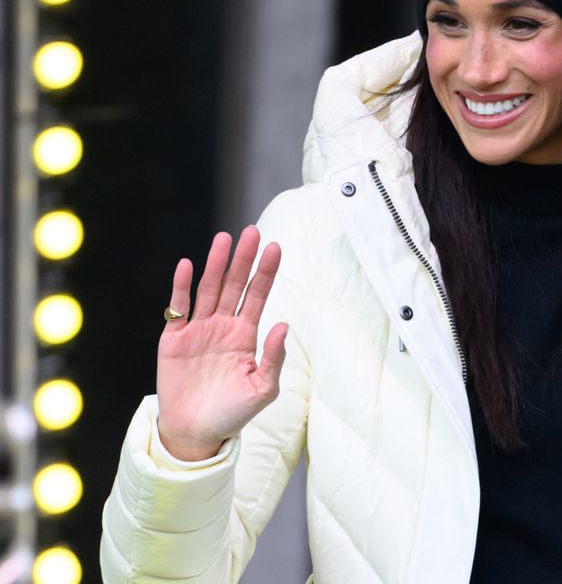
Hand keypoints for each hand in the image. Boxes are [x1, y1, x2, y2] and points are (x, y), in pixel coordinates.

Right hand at [156, 226, 286, 460]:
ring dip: (216, 265)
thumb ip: (274, 357)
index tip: (275, 247)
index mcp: (246, 335)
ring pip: (208, 290)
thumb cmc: (232, 413)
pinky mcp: (173, 340)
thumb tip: (283, 325)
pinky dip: (180, 287)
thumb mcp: (263, 389)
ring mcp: (198, 330)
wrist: (196, 433)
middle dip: (243, 259)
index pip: (257, 296)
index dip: (265, 272)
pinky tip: (187, 265)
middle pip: (234, 285)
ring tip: (224, 240)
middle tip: (252, 233)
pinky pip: (178, 309)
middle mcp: (223, 326)